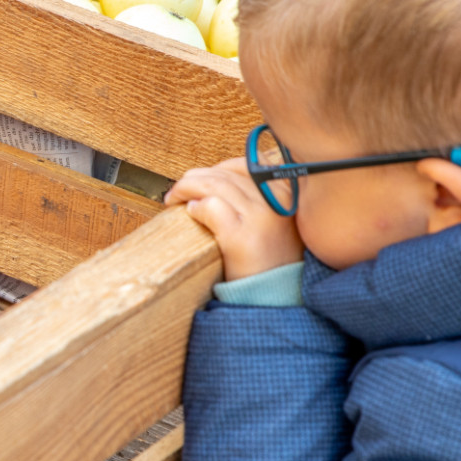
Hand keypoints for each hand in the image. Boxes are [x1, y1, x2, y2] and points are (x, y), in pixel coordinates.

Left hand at [165, 158, 304, 279]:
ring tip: (174, 198)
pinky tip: (189, 213)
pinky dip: (195, 207)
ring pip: (213, 185)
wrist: (277, 296)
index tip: (203, 177)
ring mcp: (260, 217)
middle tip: (178, 189)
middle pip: (226, 174)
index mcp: (286, 193)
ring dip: (186, 188)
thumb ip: (257, 198)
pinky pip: (210, 207)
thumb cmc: (272, 260)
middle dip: (196, 177)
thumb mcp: (275, 221)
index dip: (219, 168)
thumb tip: (217, 178)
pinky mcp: (241, 236)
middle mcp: (276, 200)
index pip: (247, 164)